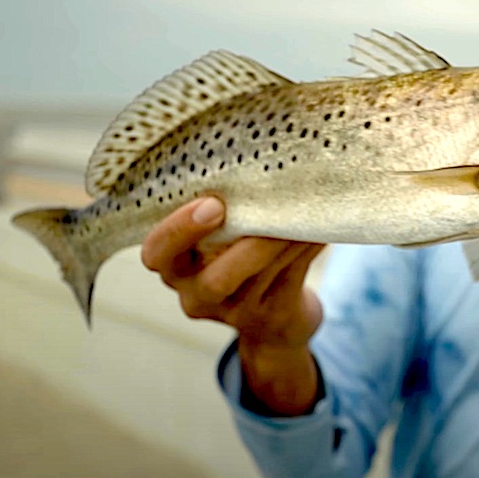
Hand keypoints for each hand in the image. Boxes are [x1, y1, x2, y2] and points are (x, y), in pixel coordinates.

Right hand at [141, 197, 325, 413]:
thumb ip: (222, 210)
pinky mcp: (273, 315)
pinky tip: (320, 227)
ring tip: (304, 207)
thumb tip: (254, 155)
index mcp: (175, 267)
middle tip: (268, 211)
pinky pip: (292, 276)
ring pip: (261, 274)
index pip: (157, 253)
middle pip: (214, 281)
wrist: (274, 322)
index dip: (179, 231)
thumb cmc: (240, 260)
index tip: (212, 204)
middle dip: (247, 246)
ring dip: (284, 237)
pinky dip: (306, 247)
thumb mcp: (216, 241)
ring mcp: (236, 312)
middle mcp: (197, 295)